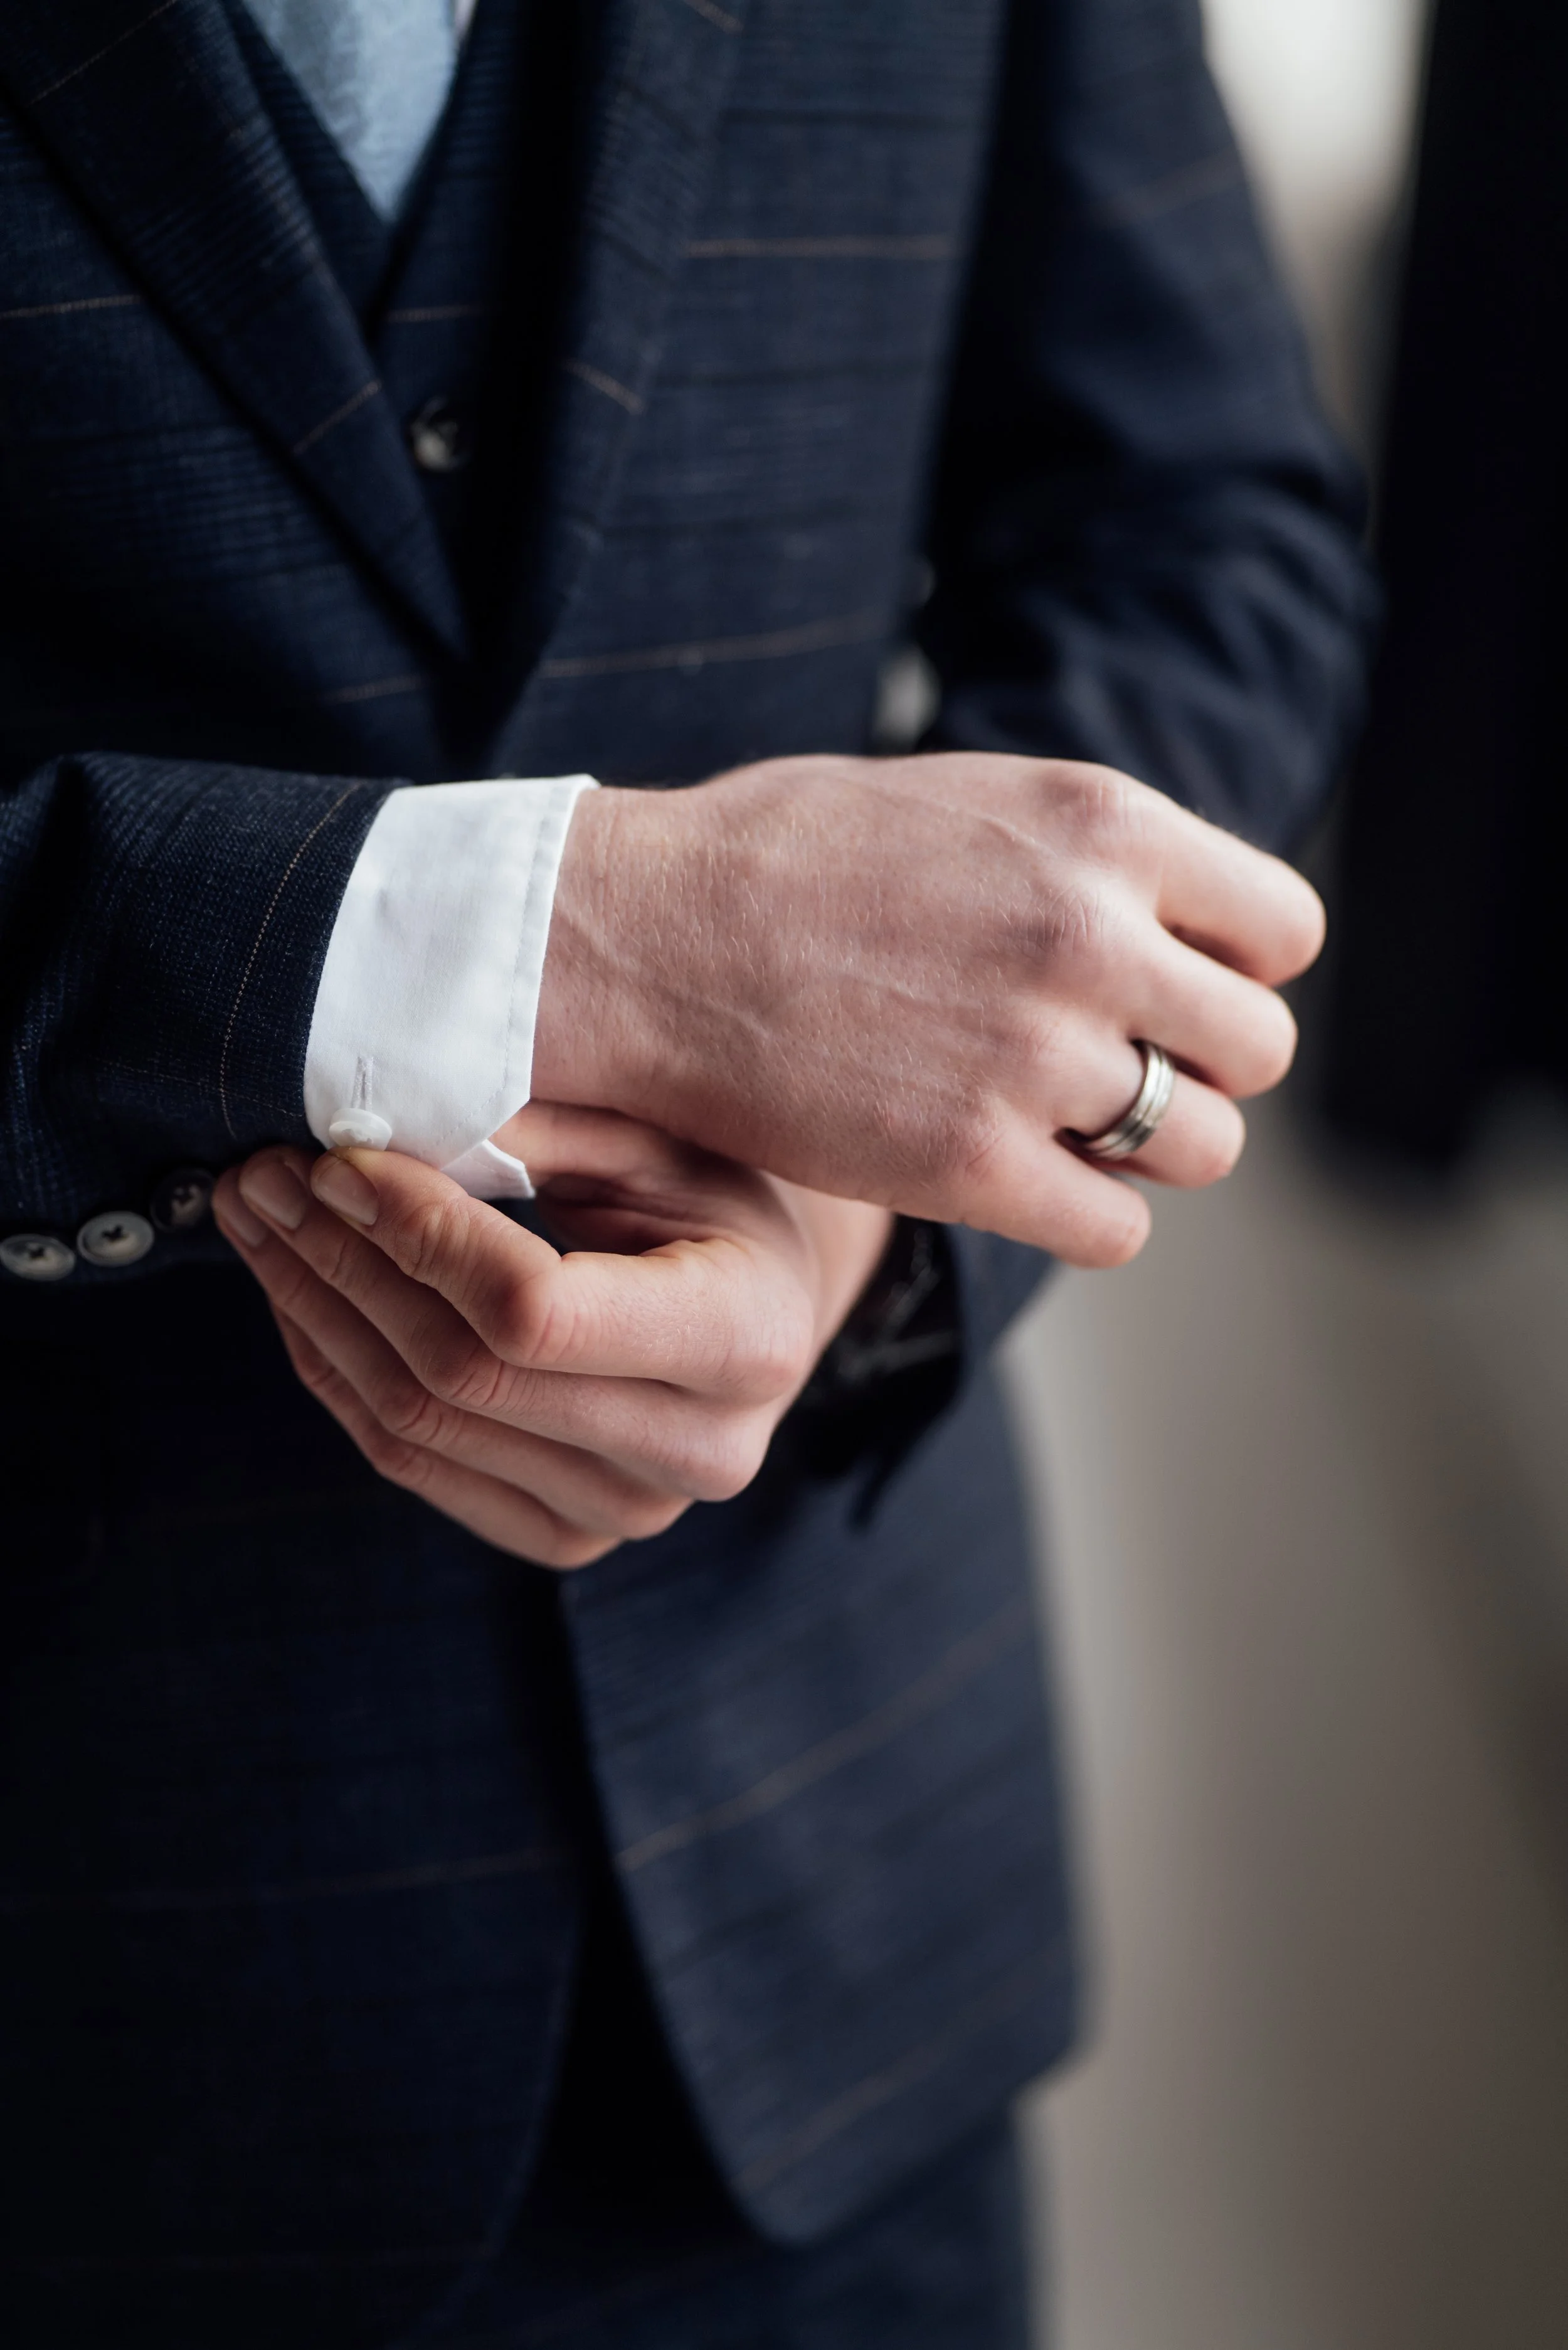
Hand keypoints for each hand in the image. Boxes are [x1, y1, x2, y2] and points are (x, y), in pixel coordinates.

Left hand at [213, 1106, 893, 1567]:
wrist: (761, 1308)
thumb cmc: (711, 1201)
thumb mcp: (656, 1137)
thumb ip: (540, 1126)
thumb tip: (381, 1115)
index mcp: (748, 1339)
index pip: (537, 1311)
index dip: (422, 1235)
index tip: (340, 1160)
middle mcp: (701, 1451)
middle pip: (464, 1371)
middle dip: (343, 1261)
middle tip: (265, 1175)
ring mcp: (629, 1512)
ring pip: (420, 1422)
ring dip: (317, 1310)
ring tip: (260, 1219)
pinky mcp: (566, 1537)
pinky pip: (413, 1463)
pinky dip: (338, 1373)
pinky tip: (301, 1293)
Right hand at [535, 752, 1325, 1264]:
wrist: (637, 939)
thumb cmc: (778, 858)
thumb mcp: (963, 797)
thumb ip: (1079, 855)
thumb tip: (1165, 916)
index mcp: (1102, 825)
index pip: (1283, 931)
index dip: (1236, 971)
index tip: (1173, 990)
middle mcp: (1093, 937)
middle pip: (1259, 1050)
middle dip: (1200, 1069)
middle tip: (1114, 1072)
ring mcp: (1037, 1058)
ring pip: (1205, 1149)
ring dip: (1149, 1151)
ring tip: (1060, 1128)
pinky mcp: (973, 1167)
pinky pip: (1119, 1230)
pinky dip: (1083, 1218)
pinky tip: (1015, 1183)